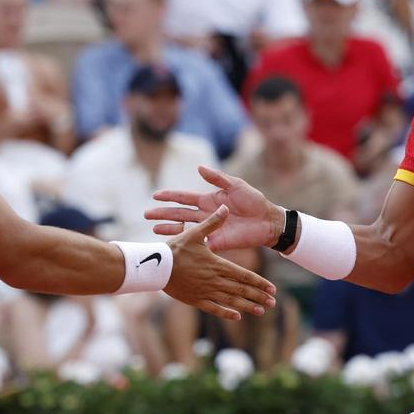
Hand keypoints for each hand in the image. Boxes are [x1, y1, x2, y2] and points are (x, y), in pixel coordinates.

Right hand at [148, 166, 285, 251]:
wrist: (267, 220)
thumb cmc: (254, 201)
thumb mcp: (235, 185)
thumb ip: (217, 178)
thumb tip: (198, 167)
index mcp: (208, 200)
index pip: (184, 198)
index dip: (170, 196)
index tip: (155, 195)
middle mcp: (205, 215)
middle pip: (179, 213)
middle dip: (163, 214)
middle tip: (146, 214)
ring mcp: (209, 229)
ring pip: (184, 229)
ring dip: (169, 229)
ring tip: (153, 230)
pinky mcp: (216, 241)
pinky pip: (197, 243)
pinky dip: (186, 244)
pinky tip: (174, 246)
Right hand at [163, 204, 276, 319]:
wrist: (155, 267)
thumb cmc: (175, 249)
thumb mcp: (194, 233)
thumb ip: (212, 222)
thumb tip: (226, 208)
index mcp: (217, 265)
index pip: (244, 276)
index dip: (259, 283)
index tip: (272, 288)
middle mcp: (215, 280)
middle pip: (241, 290)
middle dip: (258, 296)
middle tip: (272, 302)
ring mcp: (206, 291)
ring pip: (231, 301)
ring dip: (247, 306)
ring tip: (261, 310)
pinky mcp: (196, 299)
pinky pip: (214, 308)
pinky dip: (227, 312)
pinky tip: (237, 316)